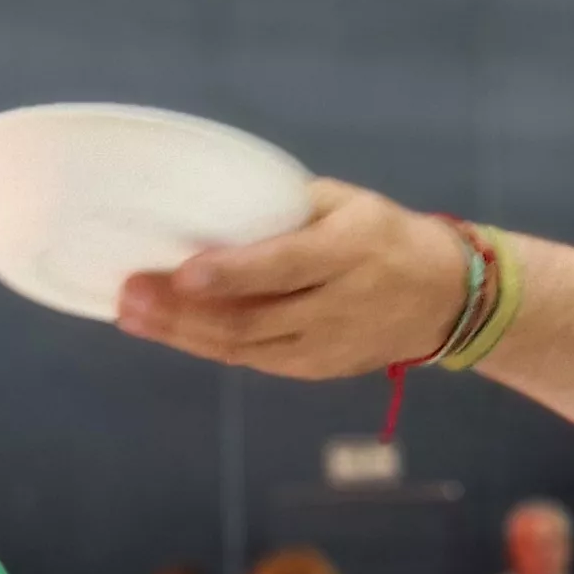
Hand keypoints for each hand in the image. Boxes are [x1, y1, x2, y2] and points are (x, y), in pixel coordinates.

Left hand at [116, 181, 467, 379]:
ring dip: (182, 334)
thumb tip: (209, 206)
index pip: (286, 266)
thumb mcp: (348, 203)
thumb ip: (286, 206)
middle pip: (252, 318)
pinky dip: (206, 345)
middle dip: (183, 311)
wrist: (444, 298)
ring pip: (244, 348)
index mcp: (352, 250)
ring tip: (131, 314)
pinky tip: (167, 330)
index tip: (182, 271)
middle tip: (129, 294)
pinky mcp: (316, 370)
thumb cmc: (383, 235)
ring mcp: (327, 346)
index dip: (232, 273)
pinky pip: (252, 360)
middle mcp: (340, 305)